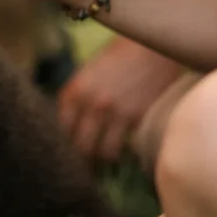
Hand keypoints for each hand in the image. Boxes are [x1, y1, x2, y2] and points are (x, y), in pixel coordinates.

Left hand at [57, 35, 185, 164]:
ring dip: (105, 161)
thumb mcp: (91, 73)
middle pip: (79, 147)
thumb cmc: (123, 54)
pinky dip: (127, 155)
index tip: (70, 154)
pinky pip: (127, 149)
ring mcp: (114, 113)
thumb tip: (75, 125)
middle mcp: (89, 103)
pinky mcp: (137, 118)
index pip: (61, 130)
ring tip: (108, 166)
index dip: (66, 145)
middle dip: (82, 161)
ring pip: (103, 153)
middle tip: (87, 171)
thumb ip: (81, 97)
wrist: (155, 45)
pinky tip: (128, 155)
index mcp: (74, 90)